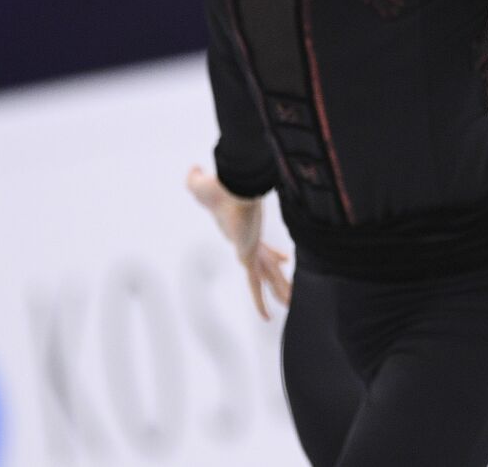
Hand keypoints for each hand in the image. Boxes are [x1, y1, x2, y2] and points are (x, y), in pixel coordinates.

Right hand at [187, 166, 291, 318]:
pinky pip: (255, 285)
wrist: (231, 186)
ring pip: (268, 277)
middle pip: (269, 264)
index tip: (285, 259)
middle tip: (293, 288)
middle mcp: (252, 242)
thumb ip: (197, 179)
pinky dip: (259, 302)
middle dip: (279, 276)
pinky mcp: (249, 256)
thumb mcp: (201, 185)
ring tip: (293, 306)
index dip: (273, 254)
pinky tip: (267, 316)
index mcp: (246, 231)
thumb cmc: (217, 186)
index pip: (262, 247)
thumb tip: (194, 170)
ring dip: (279, 292)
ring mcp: (252, 250)